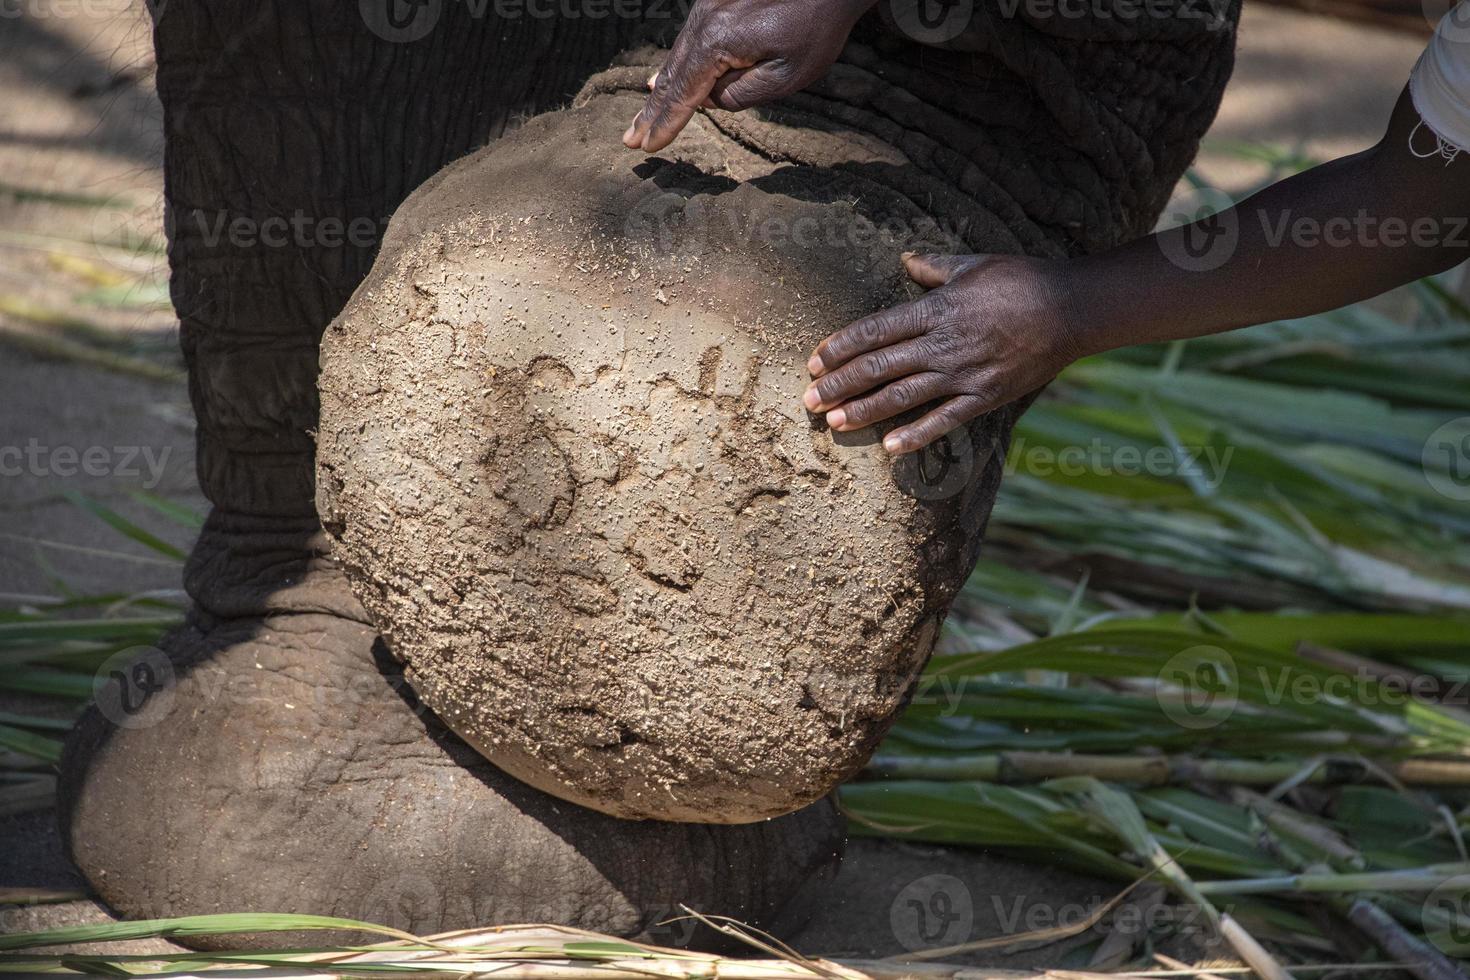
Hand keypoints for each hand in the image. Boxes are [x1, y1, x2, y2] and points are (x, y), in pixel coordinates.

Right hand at [621, 0, 874, 152]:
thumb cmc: (816, 27)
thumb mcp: (787, 75)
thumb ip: (743, 95)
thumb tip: (712, 102)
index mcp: (718, 43)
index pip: (684, 94)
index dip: (665, 123)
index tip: (646, 147)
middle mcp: (704, 21)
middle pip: (672, 76)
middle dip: (652, 111)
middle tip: (630, 140)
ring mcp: (707, 7)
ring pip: (678, 57)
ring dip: (661, 89)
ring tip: (644, 119)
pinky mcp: (714, 1)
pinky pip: (688, 40)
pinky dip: (674, 64)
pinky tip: (661, 79)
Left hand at [803, 253, 1081, 454]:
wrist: (1072, 308)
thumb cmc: (1021, 280)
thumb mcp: (974, 264)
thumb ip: (934, 267)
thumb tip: (905, 260)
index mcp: (935, 310)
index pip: (875, 331)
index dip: (841, 347)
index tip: (814, 361)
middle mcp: (942, 344)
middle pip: (879, 367)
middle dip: (840, 384)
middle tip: (808, 400)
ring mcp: (963, 373)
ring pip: (903, 396)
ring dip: (865, 410)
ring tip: (834, 423)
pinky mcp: (985, 396)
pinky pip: (945, 420)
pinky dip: (917, 435)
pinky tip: (890, 448)